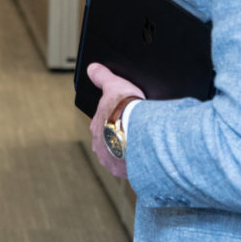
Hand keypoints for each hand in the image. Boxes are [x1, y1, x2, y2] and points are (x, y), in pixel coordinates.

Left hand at [87, 63, 145, 178]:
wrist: (141, 131)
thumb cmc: (126, 110)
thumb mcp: (113, 85)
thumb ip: (102, 77)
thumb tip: (92, 68)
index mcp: (97, 129)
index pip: (103, 127)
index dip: (115, 124)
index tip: (125, 123)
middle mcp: (100, 147)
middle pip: (111, 144)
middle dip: (121, 141)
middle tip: (136, 136)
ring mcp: (112, 162)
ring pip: (120, 159)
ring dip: (129, 155)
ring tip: (143, 148)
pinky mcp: (125, 172)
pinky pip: (132, 170)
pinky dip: (139, 166)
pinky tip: (148, 160)